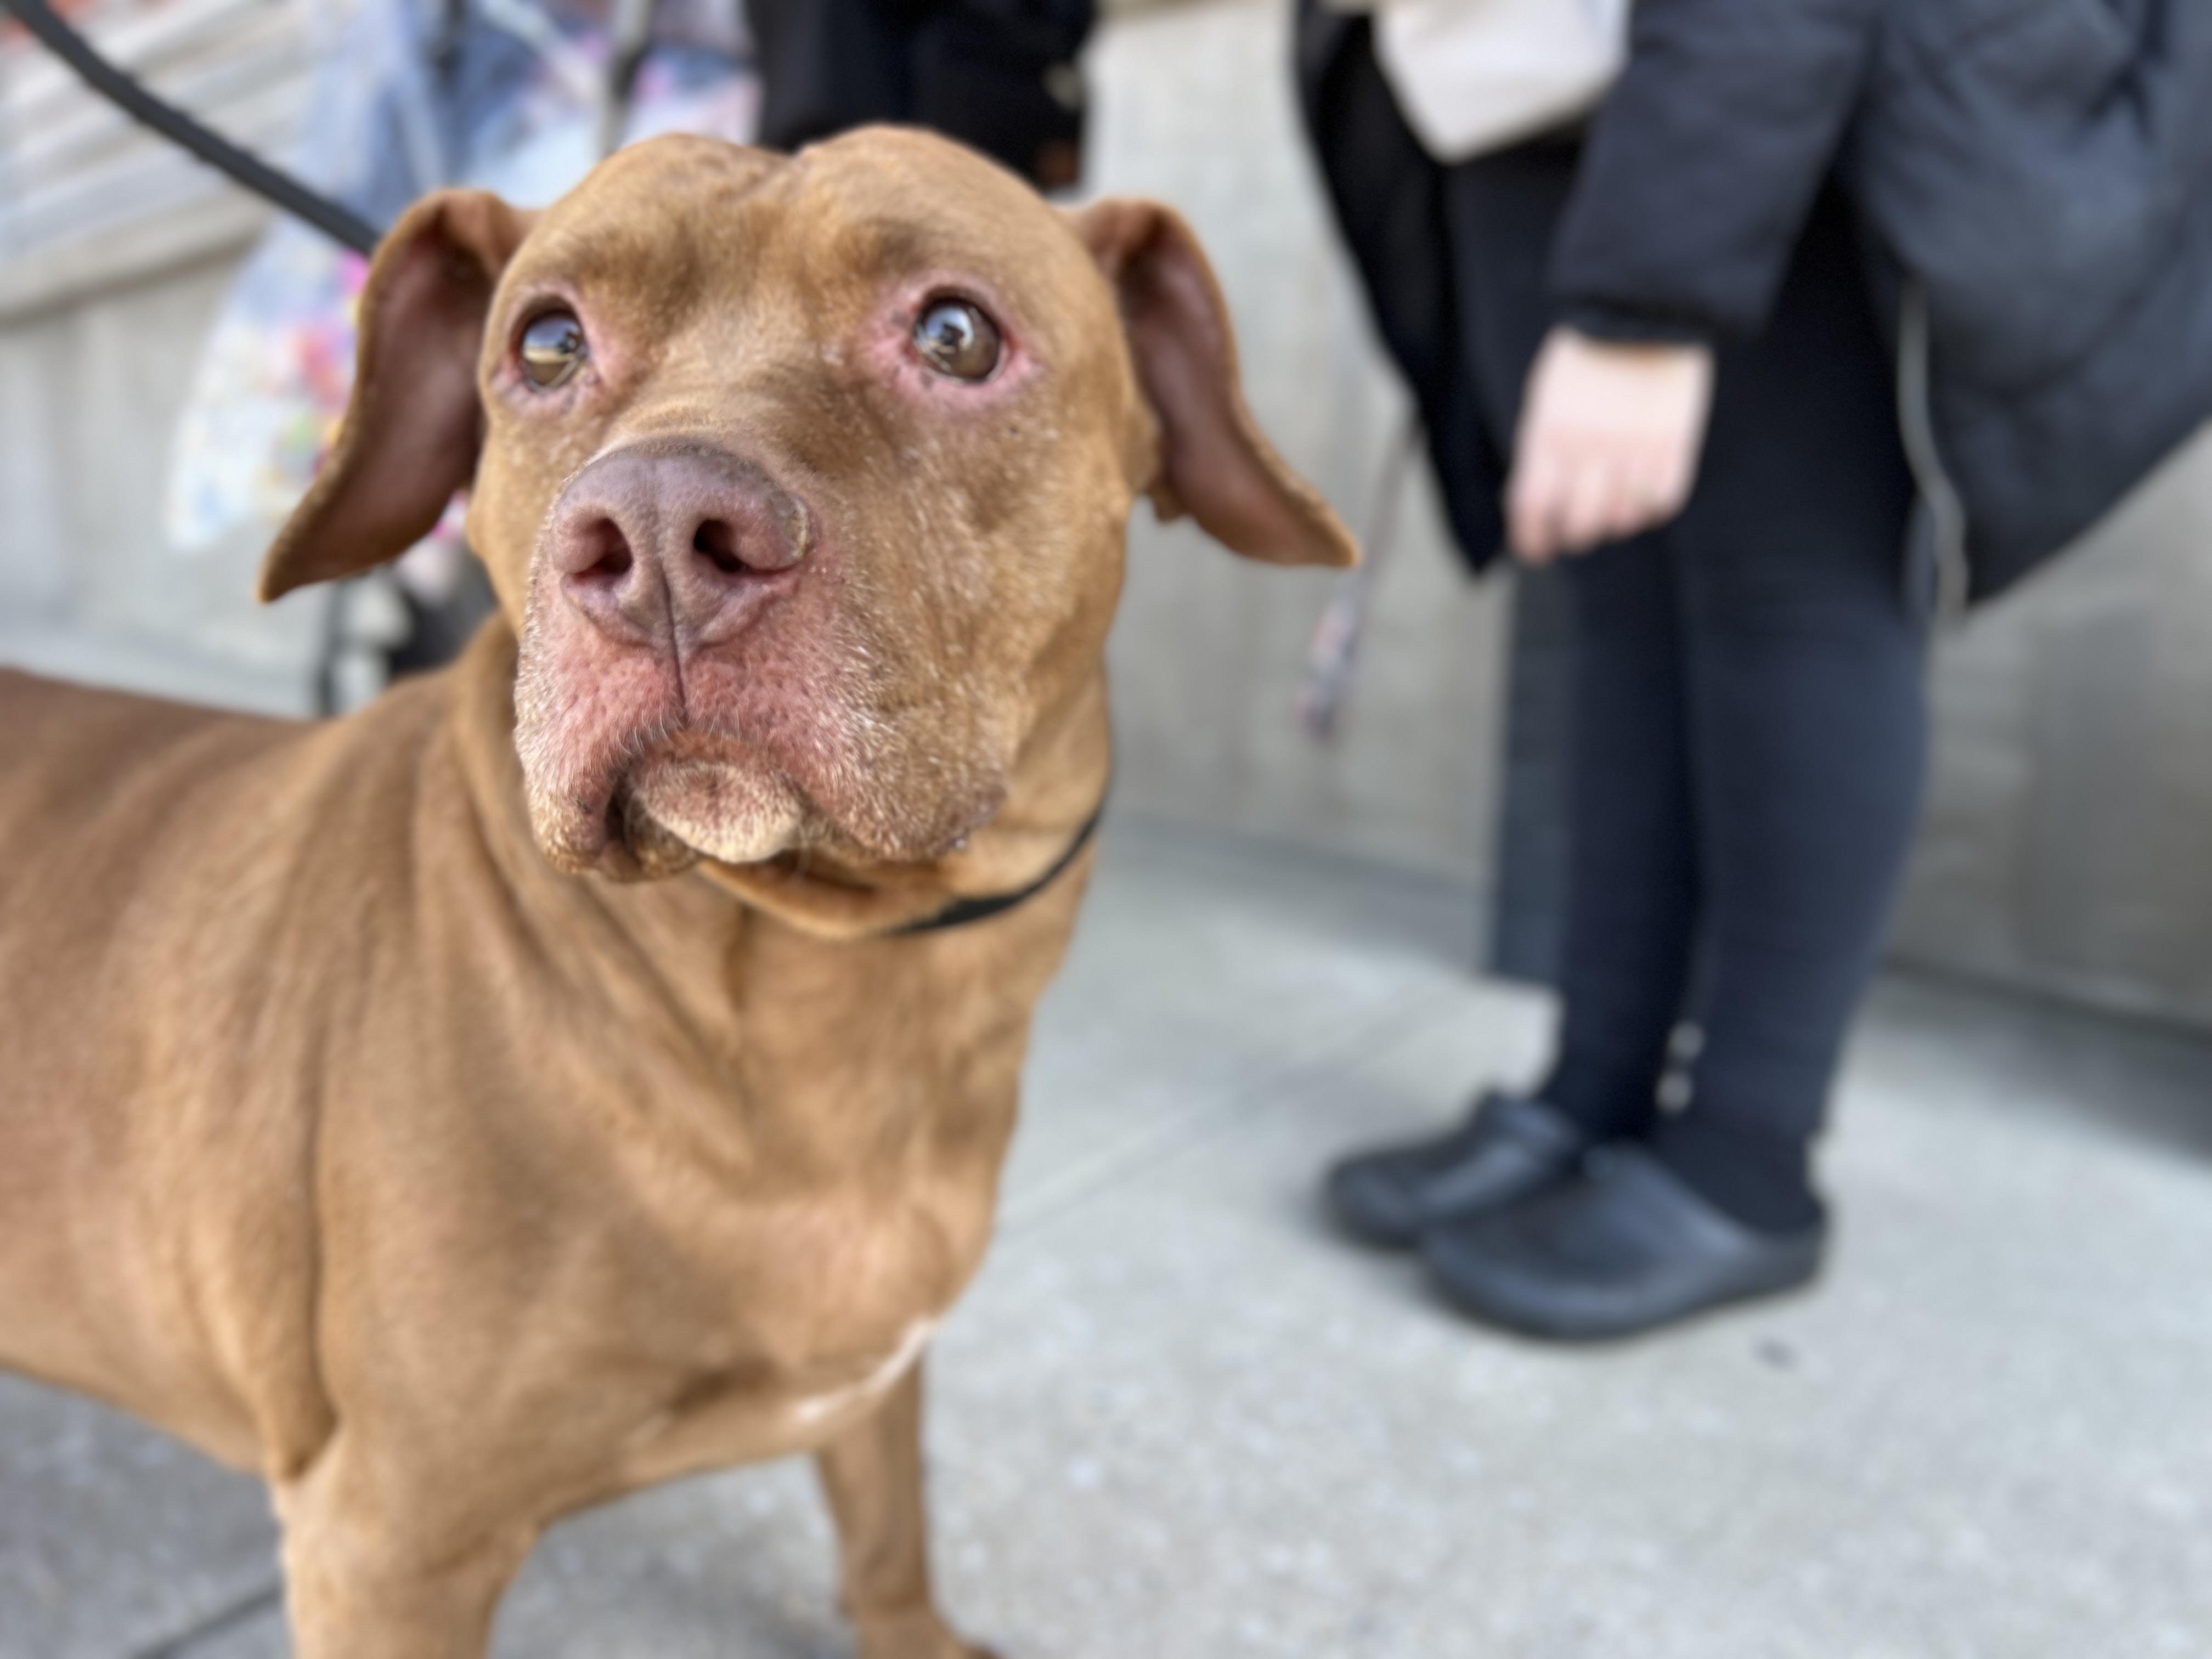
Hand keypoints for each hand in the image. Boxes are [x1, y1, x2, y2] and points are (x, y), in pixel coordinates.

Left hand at [1505, 326, 1714, 564]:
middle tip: (1576, 530)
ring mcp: (1635, 446)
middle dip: (1574, 536)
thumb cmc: (1582, 362)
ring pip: (1623, 520)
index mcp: (1547, 434)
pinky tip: (1644, 494)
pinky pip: (1664, 502)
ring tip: (1612, 505)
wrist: (1637, 311)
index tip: (1537, 552)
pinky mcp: (1676, 443)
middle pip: (1579, 525)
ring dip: (1614, 523)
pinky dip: (1652, 509)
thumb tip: (1528, 510)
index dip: (1533, 542)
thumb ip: (1536, 455)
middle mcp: (1589, 446)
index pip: (1532, 510)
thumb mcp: (1542, 402)